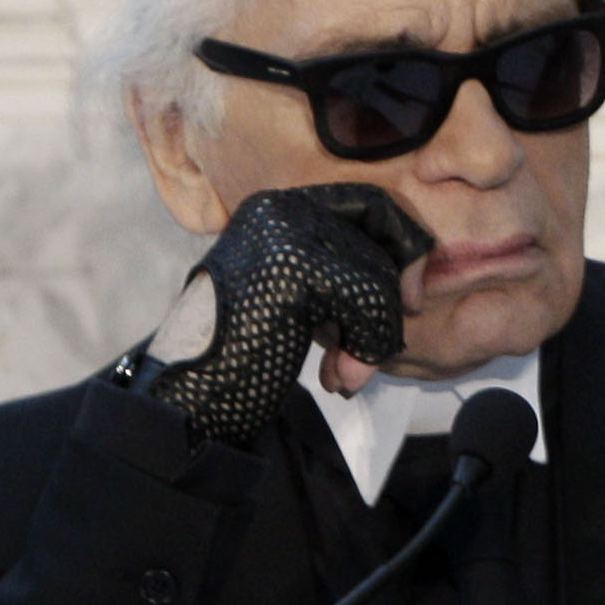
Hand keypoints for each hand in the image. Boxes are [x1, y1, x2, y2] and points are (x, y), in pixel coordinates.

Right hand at [134, 185, 431, 444]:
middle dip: (386, 303)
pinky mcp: (292, 270)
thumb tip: (416, 274)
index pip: (373, 205)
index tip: (410, 299)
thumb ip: (345, 271)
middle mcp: (279, 210)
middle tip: (370, 352)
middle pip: (382, 240)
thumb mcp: (300, 297)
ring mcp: (284, 236)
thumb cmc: (247, 353)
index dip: (404, 248)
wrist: (187, 398)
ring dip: (375, 336)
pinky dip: (367, 346)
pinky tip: (340, 377)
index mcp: (278, 209)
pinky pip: (369, 302)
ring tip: (347, 371)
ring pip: (378, 275)